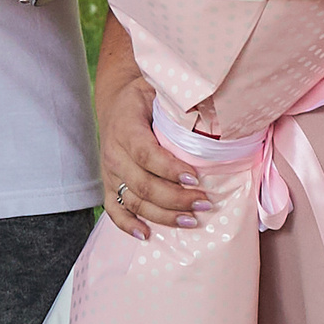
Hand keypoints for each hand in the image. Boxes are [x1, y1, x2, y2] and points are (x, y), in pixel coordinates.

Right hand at [96, 69, 209, 239]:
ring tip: (191, 221)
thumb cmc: (146, 97)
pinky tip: (146, 234)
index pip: (146, 154)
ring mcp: (109, 172)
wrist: (117, 103)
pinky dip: (127, 225)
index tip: (195, 178)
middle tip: (205, 203)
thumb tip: (215, 105)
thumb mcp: (160, 88)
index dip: (169, 169)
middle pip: (142, 184)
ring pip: (132, 201)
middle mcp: (113, 152)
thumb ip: (179, 100)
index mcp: (126, 126)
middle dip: (175, 198)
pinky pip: (113, 209)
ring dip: (162, 215)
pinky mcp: (108, 184)